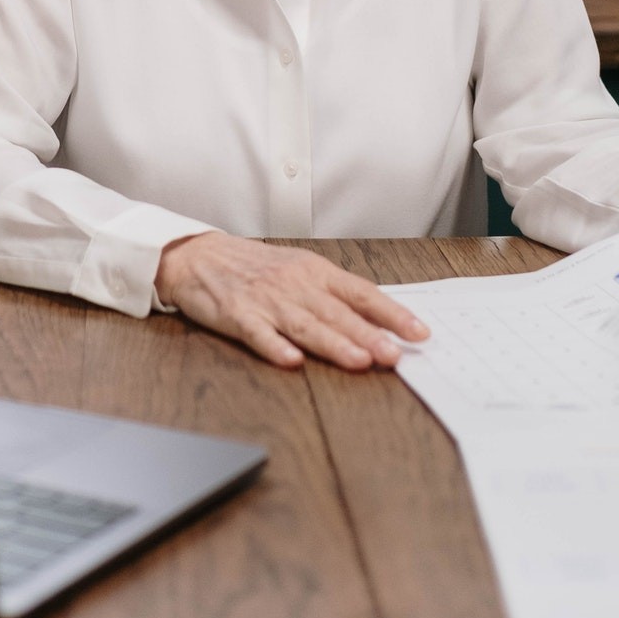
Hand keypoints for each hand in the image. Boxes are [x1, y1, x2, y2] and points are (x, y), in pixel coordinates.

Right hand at [154, 232, 429, 370]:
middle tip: (395, 355)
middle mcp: (295, 284)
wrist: (199, 256)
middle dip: (369, 335)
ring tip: (359, 360)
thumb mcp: (299, 269)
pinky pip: (259, 334)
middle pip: (337, 313)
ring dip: (334, 344)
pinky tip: (292, 361)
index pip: (361, 293)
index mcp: (314, 272)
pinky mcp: (237, 315)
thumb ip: (334, 294)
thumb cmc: (254, 266)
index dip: (392, 313)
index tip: (419, 332)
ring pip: (306, 325)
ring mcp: (266, 300)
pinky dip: (275, 347)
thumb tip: (379, 318)